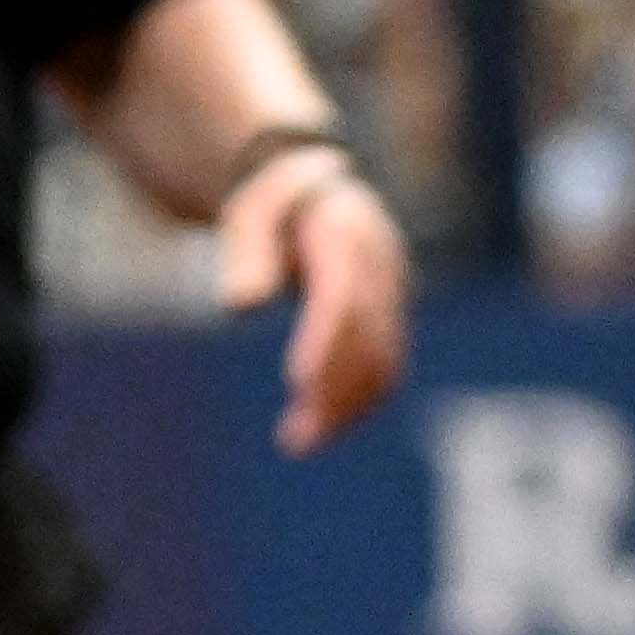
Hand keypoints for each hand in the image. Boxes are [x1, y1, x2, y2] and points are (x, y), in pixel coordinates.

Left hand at [219, 143, 414, 452]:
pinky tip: (318, 427)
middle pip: (368, 337)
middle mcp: (382, 266)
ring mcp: (394, 294)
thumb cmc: (273, 206)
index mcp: (347, 232)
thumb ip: (246, 252)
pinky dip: (358, 402)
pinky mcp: (392, 318)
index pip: (343, 296)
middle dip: (334, 390)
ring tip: (297, 442)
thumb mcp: (249, 214)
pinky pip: (386, 367)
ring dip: (347, 408)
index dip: (325, 341)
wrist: (319, 192)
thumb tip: (240, 305)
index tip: (297, 383)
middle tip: (294, 439)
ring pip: (385, 362)